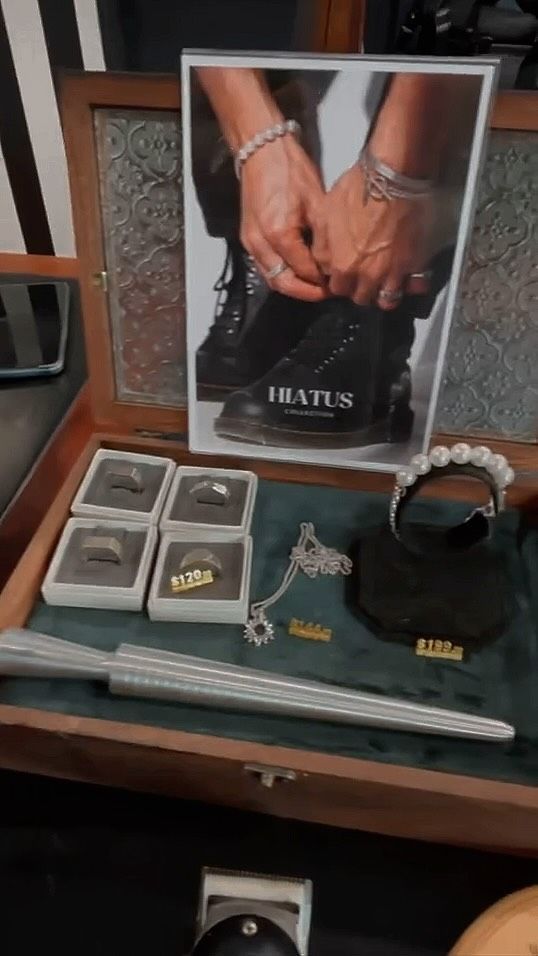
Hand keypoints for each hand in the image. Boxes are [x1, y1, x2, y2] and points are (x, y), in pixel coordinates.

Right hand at [240, 137, 327, 302]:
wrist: (262, 151)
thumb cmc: (290, 170)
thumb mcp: (317, 202)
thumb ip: (323, 238)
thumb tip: (332, 263)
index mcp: (279, 233)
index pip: (303, 270)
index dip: (321, 280)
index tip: (337, 282)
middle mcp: (260, 243)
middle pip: (283, 282)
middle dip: (306, 292)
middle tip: (326, 292)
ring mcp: (250, 242)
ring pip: (271, 278)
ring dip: (292, 286)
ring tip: (314, 286)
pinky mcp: (247, 238)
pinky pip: (264, 267)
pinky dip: (280, 274)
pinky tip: (298, 272)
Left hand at [312, 162, 433, 309]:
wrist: (393, 177)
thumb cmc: (356, 191)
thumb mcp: (325, 215)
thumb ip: (322, 246)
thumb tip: (323, 263)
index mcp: (342, 267)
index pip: (337, 289)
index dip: (340, 281)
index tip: (344, 272)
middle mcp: (367, 276)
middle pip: (361, 297)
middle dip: (360, 288)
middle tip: (363, 274)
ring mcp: (392, 273)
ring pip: (387, 300)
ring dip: (384, 292)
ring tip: (385, 281)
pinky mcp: (414, 263)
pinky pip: (414, 286)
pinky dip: (411, 285)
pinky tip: (408, 277)